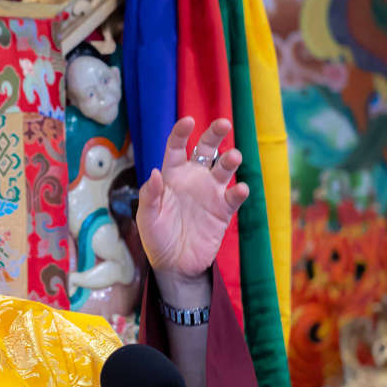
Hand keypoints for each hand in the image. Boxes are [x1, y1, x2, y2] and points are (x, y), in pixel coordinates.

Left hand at [136, 117, 248, 281]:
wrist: (174, 265)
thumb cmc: (157, 238)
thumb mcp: (146, 218)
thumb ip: (150, 196)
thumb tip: (155, 172)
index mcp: (172, 175)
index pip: (176, 147)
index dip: (181, 133)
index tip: (188, 121)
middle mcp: (193, 178)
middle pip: (206, 149)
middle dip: (215, 135)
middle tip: (223, 123)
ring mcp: (210, 192)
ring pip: (223, 168)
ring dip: (230, 160)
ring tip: (233, 157)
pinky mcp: (223, 210)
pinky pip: (233, 196)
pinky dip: (239, 191)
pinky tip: (239, 188)